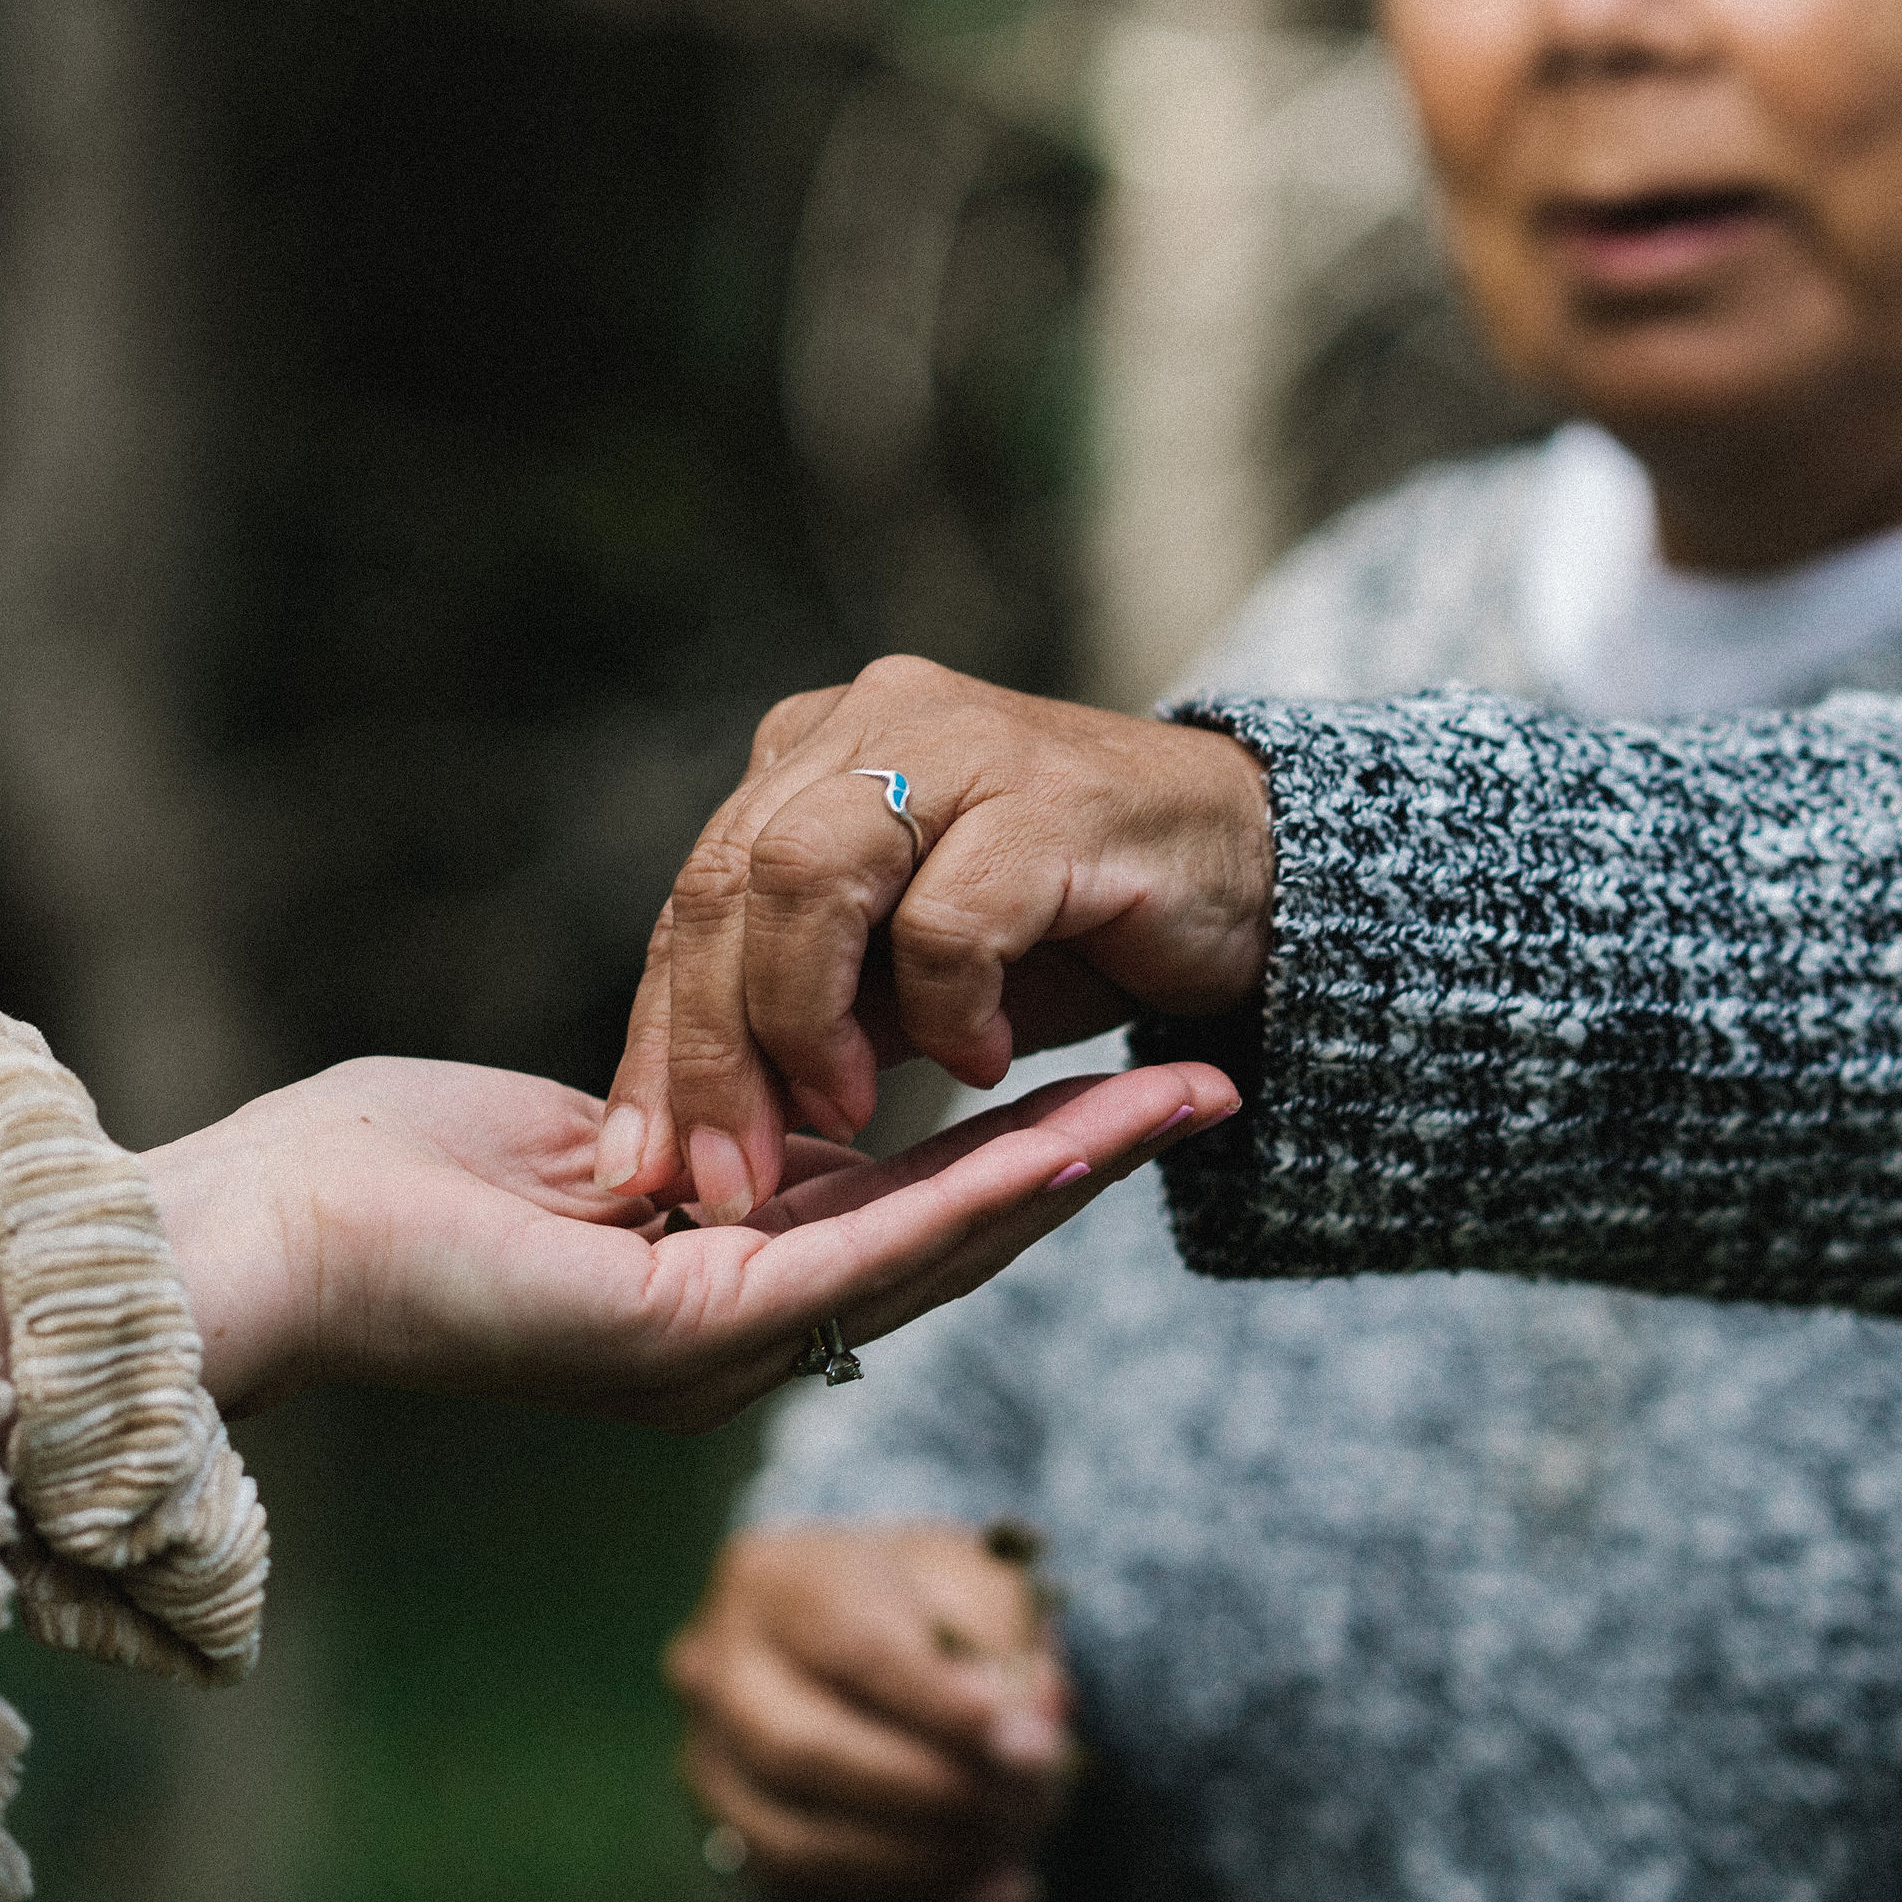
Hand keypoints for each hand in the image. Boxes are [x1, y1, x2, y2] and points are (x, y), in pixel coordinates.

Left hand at [148, 1056, 1234, 1430]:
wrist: (251, 1237)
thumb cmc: (372, 1174)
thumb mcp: (576, 1132)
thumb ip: (687, 1121)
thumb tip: (751, 1100)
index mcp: (709, 1286)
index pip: (897, 1207)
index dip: (1017, 1145)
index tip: (1116, 1073)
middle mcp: (735, 1336)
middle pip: (949, 1236)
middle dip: (1085, 1162)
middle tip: (1213, 1091)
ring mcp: (719, 1348)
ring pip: (935, 1245)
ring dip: (1071, 1173)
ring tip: (1188, 1105)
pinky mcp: (687, 1336)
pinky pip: (866, 1249)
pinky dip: (980, 1192)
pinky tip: (1072, 1137)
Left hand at [602, 655, 1274, 1222]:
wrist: (1261, 878)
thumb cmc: (1068, 930)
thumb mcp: (904, 982)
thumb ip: (802, 1015)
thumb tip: (676, 1134)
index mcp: (813, 757)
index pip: (695, 900)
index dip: (661, 1041)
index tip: (640, 1167)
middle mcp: (872, 724)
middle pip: (727, 882)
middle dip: (709, 1048)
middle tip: (725, 1177)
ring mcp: (963, 745)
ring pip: (807, 876)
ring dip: (805, 1020)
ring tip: (851, 1110)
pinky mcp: (1052, 799)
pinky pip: (948, 917)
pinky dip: (946, 1009)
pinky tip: (980, 1062)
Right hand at [668, 1523, 1073, 1901]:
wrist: (858, 1632)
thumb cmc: (924, 1598)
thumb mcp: (976, 1582)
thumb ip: (1010, 1642)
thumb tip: (1040, 1719)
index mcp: (772, 1575)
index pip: (851, 1645)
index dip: (942, 1704)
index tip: (1032, 1744)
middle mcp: (715, 1667)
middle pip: (803, 1751)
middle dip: (931, 1792)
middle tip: (1034, 1803)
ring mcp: (710, 1759)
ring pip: (799, 1844)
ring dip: (926, 1862)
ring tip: (1019, 1848)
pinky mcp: (731, 1835)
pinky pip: (815, 1898)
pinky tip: (1001, 1896)